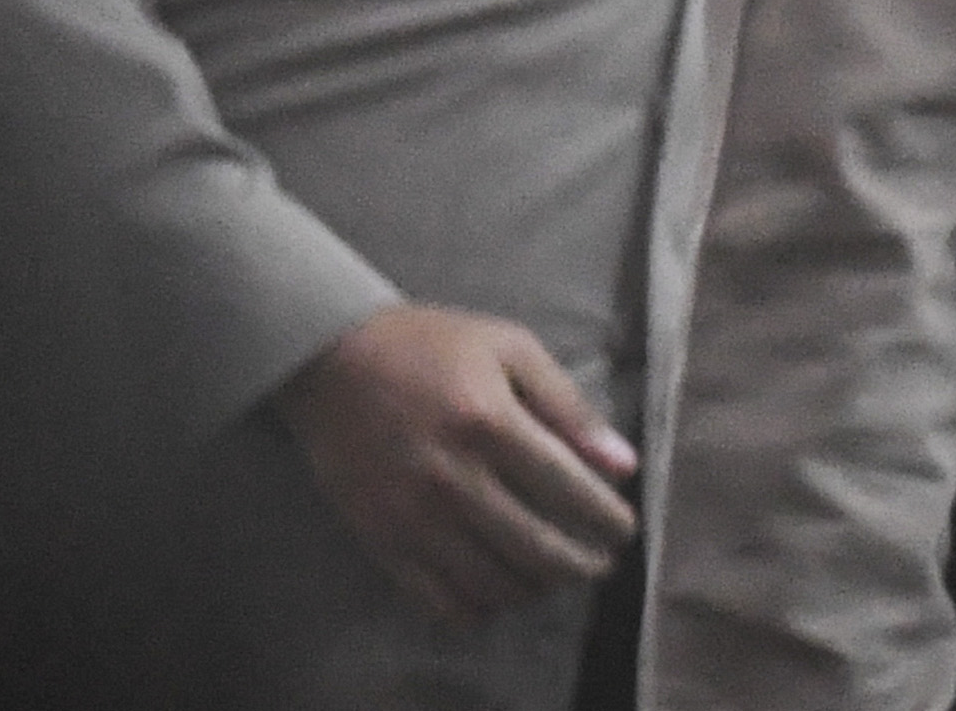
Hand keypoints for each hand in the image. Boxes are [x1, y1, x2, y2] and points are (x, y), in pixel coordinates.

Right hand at [274, 303, 639, 623]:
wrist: (330, 359)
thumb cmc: (431, 346)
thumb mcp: (510, 349)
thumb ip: (569, 406)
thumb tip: (624, 465)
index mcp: (489, 423)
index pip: (568, 491)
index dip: (607, 519)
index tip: (625, 528)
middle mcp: (451, 478)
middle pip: (536, 549)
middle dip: (582, 566)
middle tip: (600, 564)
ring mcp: (412, 516)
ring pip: (492, 584)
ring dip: (536, 590)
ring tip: (554, 577)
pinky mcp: (380, 539)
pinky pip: (437, 600)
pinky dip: (478, 609)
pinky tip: (498, 593)